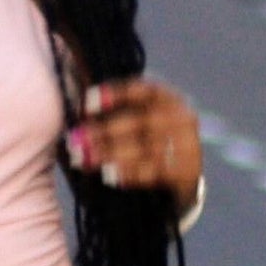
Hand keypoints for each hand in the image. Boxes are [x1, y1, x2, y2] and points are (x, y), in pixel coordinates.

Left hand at [64, 76, 202, 211]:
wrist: (183, 174)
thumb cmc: (150, 141)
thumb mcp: (138, 121)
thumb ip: (114, 114)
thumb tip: (76, 110)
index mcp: (167, 97)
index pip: (143, 89)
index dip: (115, 94)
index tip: (87, 104)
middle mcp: (182, 116)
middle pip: (141, 121)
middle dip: (104, 131)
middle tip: (76, 140)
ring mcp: (188, 143)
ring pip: (144, 148)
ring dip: (110, 154)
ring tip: (83, 160)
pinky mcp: (188, 170)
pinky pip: (154, 171)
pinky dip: (129, 173)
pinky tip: (108, 176)